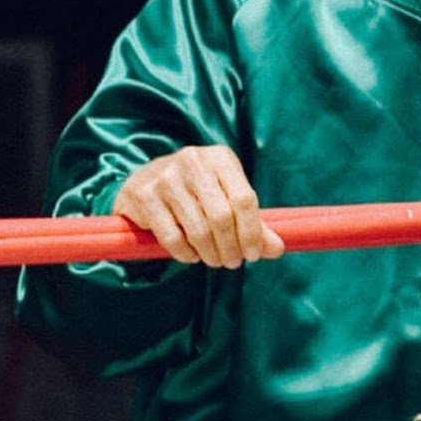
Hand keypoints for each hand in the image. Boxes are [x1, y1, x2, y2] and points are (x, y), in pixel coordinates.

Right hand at [111, 145, 284, 267]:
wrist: (145, 178)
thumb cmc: (197, 190)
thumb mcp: (227, 195)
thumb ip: (252, 221)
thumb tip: (277, 249)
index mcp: (220, 158)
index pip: (245, 199)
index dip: (253, 232)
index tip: (254, 254)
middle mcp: (193, 162)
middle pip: (222, 217)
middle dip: (231, 247)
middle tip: (233, 262)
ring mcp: (165, 178)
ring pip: (198, 229)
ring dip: (210, 254)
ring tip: (215, 261)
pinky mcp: (143, 195)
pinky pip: (171, 236)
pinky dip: (185, 253)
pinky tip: (192, 256)